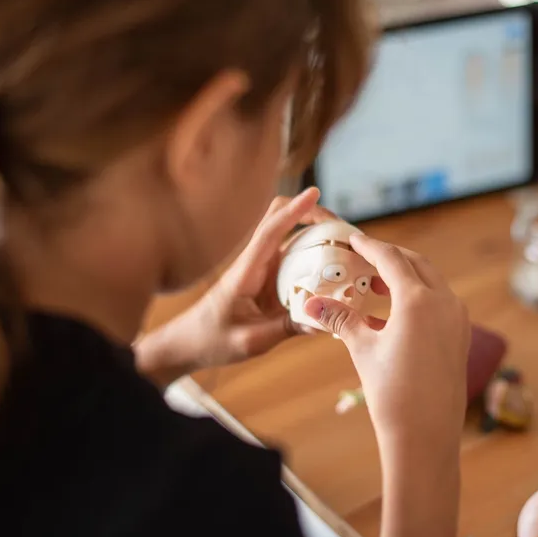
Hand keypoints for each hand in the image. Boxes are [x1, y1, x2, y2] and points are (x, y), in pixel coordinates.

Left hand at [137, 188, 335, 386]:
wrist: (189, 344)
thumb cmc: (211, 340)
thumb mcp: (250, 342)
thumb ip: (285, 329)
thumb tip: (321, 321)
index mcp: (245, 271)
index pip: (270, 231)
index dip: (294, 211)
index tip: (314, 192)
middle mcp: (255, 263)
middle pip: (280, 219)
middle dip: (312, 214)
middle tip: (343, 229)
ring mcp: (263, 269)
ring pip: (292, 238)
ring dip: (318, 235)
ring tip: (348, 247)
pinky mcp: (269, 280)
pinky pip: (295, 260)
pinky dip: (316, 257)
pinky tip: (335, 270)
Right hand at [303, 235, 469, 455]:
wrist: (425, 436)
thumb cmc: (391, 393)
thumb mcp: (362, 349)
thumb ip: (340, 319)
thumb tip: (310, 303)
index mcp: (418, 300)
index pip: (391, 259)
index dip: (370, 246)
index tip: (354, 239)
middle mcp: (444, 303)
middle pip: (416, 264)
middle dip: (390, 258)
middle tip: (365, 258)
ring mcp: (457, 319)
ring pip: (431, 282)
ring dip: (405, 277)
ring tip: (376, 286)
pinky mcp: (460, 336)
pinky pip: (439, 303)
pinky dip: (417, 298)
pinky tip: (393, 314)